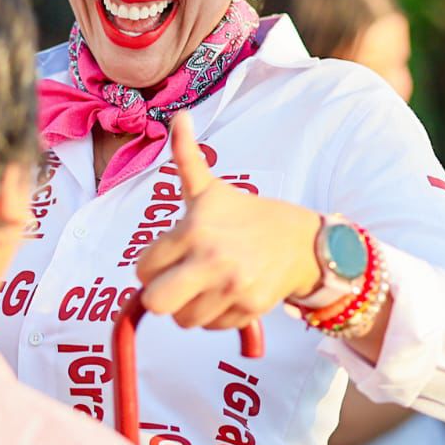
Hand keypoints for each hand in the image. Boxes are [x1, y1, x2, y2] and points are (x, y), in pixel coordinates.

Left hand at [136, 114, 322, 330]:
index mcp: (194, 229)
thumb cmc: (247, 215)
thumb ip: (186, 157)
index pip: (143, 269)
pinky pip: (211, 327)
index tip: (168, 259)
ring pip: (183, 320)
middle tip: (176, 284)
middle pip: (156, 303)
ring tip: (206, 286)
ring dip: (189, 308)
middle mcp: (211, 260)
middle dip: (161, 297)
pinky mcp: (249, 309)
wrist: (302, 241)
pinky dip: (215, 316)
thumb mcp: (211, 189)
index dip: (151, 267)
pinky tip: (226, 294)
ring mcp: (232, 287)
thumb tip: (179, 117)